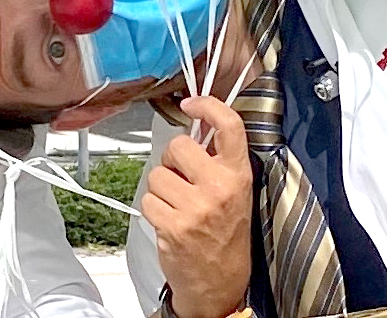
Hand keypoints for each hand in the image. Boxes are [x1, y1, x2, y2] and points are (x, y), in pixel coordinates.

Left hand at [142, 95, 253, 317]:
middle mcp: (219, 187)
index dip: (208, 106)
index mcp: (238, 174)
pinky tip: (171, 222)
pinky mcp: (173, 225)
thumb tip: (196, 125)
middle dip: (172, 160)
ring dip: (161, 189)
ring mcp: (195, 207)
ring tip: (178, 206)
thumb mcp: (236, 192)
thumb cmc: (226, 234)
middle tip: (183, 180)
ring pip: (157, 174)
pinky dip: (154, 210)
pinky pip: (148, 200)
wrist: (220, 283)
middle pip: (176, 146)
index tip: (192, 104)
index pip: (229, 126)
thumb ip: (219, 159)